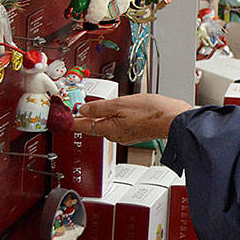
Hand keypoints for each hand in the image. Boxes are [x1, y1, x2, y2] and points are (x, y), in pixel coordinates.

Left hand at [72, 93, 192, 144]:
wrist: (175, 120)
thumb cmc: (153, 112)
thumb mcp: (121, 104)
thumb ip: (100, 107)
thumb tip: (82, 109)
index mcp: (109, 129)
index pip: (84, 126)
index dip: (73, 120)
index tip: (64, 117)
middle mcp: (116, 136)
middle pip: (95, 125)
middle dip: (87, 116)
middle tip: (79, 106)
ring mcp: (126, 135)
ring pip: (108, 125)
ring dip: (102, 115)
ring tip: (98, 105)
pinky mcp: (135, 132)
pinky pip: (119, 125)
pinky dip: (115, 117)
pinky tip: (120, 109)